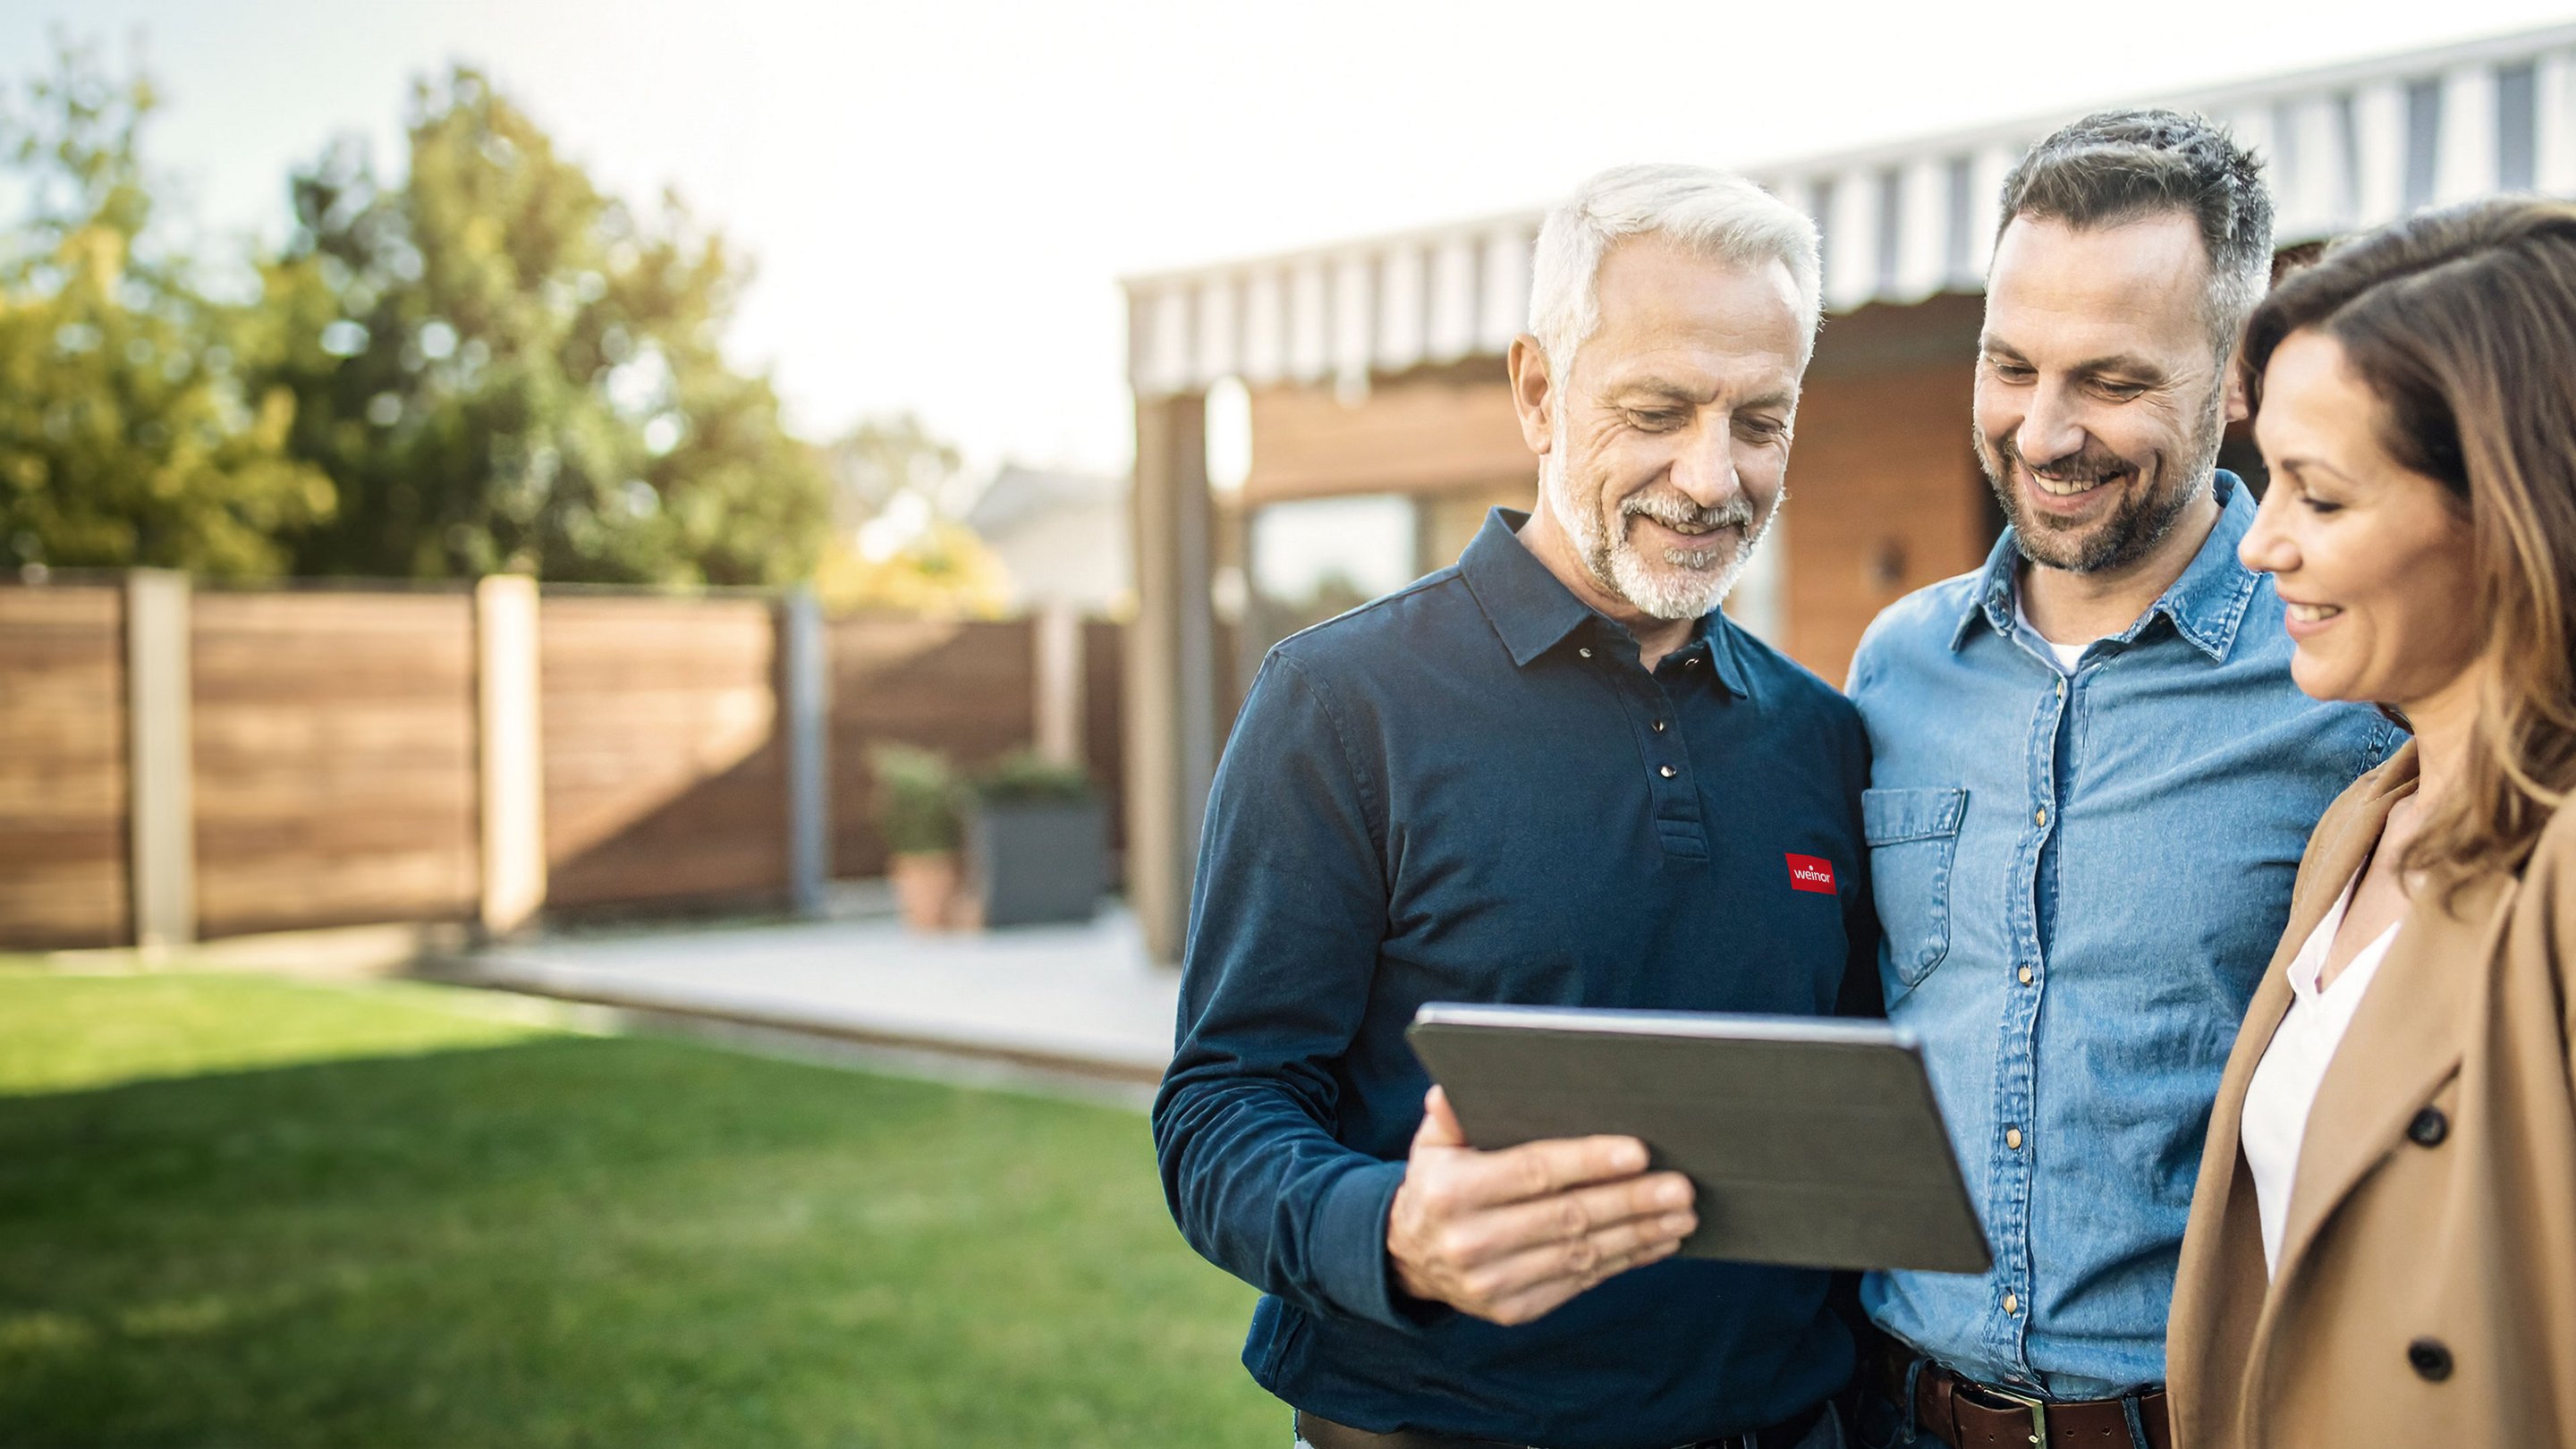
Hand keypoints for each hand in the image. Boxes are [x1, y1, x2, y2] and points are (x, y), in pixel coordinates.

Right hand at [1385, 1086, 1695, 1325]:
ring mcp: (1493, 1283)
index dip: (1588, 1162)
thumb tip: (1454, 1090)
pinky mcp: (1513, 1309)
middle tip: (1681, 1187)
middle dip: (1631, 1201)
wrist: (1410, 1259)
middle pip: (1568, 1217)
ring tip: (1681, 1215)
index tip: (1639, 1152)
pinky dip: (1624, 1261)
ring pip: (1582, 1255)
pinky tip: (1656, 1242)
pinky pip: (1581, 1282)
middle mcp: (1470, 1242)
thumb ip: (1449, 1116)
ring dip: (1639, 1235)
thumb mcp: (1431, 1145)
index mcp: (1452, 1192)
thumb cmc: (1437, 1185)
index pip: (1532, 1172)